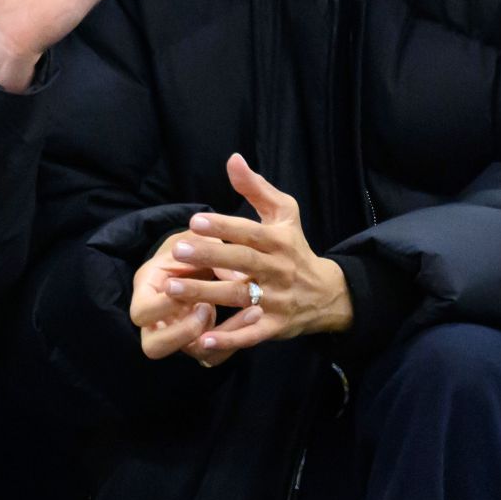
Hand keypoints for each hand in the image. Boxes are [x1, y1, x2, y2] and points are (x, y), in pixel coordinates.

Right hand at [128, 232, 262, 365]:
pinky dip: (236, 339)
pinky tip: (254, 315)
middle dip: (182, 333)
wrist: (201, 258)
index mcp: (146, 292)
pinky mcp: (202, 341)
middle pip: (154, 347)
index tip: (185, 288)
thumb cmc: (192, 246)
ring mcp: (180, 335)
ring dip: (221, 337)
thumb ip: (211, 251)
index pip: (141, 313)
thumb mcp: (196, 241)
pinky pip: (217, 353)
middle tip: (207, 308)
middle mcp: (157, 321)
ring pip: (193, 352)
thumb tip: (237, 275)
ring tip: (249, 311)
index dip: (162, 306)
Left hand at [162, 155, 353, 359]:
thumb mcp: (284, 214)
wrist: (327, 293)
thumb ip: (256, 188)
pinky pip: (250, 334)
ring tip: (173, 289)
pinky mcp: (274, 326)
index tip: (195, 221)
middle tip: (178, 251)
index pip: (249, 232)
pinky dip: (228, 339)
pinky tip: (201, 339)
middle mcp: (278, 270)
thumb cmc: (295, 247)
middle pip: (242, 262)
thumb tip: (232, 159)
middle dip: (209, 257)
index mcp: (278, 241)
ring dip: (206, 295)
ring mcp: (276, 300)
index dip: (224, 227)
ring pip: (239, 297)